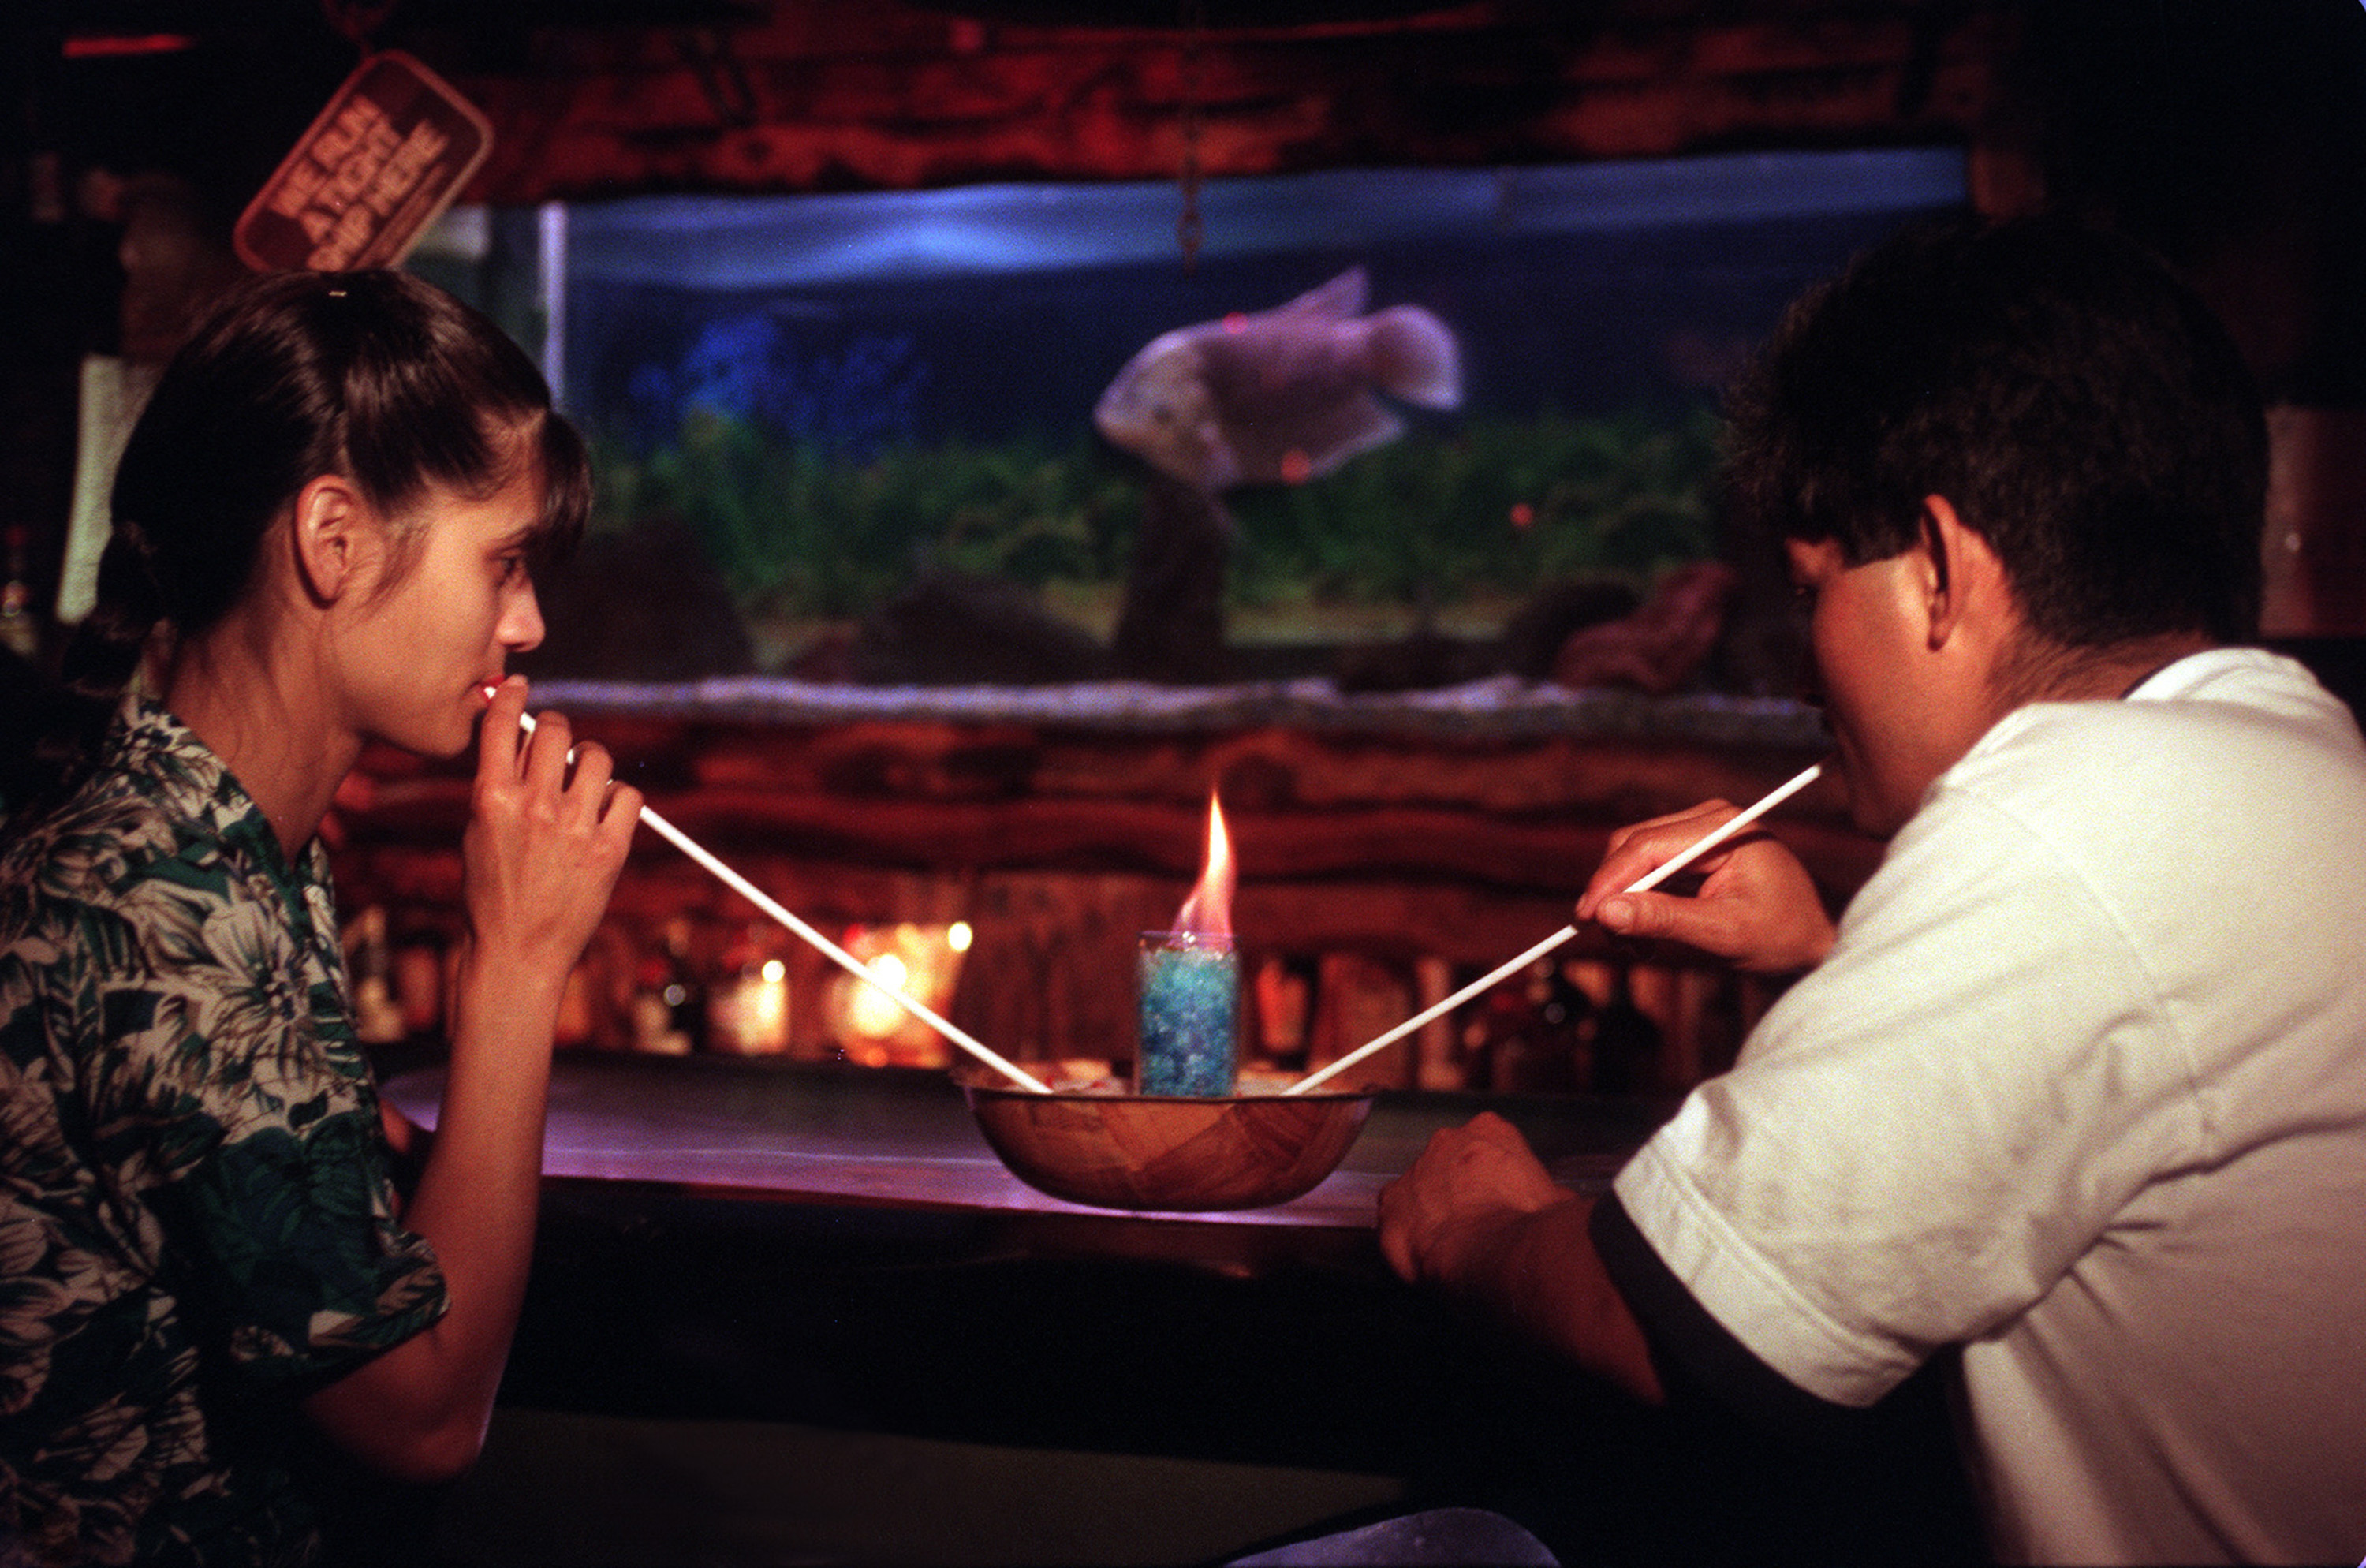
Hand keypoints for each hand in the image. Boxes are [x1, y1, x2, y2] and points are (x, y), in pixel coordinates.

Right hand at [460, 678, 641, 989]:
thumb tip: (521, 741)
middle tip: (557, 744)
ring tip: (584, 780)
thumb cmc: (492, 892)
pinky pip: (629, 795)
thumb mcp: (479, 832)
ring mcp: (574, 827)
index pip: (501, 725)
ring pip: (598, 758)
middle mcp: (533, 806)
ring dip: (592, 762)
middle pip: (556, 731)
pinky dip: (620, 798)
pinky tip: (606, 812)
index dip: (513, 698)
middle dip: (556, 730)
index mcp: (491, 798)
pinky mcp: (608, 849)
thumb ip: (499, 785)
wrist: (517, 950)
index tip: (521, 688)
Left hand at [1378, 1112, 1570, 1288]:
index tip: (1503, 1203)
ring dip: (1433, 1210)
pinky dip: (1407, 1234)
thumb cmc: (1528, 1224)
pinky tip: (1427, 1255)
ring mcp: (1415, 1168)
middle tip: (1477, 1224)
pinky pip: (1396, 1217)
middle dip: (1461, 1190)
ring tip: (1454, 1244)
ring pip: (1422, 1188)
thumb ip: (1549, 1193)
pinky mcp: (1391, 1202)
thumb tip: (1557, 1204)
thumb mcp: (1556, 1200)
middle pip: (1451, 1163)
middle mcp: (1447, 1140)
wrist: (1493, 1251)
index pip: (1490, 1146)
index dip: (1497, 1179)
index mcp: (1491, 1130)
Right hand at [1575, 799, 1834, 973]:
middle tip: (1614, 939)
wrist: (1814, 940)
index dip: (1609, 881)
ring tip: (1639, 945)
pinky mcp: (1697, 847)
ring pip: (1635, 856)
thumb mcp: (1723, 934)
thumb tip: (1606, 913)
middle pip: (1633, 845)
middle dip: (1615, 892)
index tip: (1586, 918)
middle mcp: (1710, 818)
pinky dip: (1641, 899)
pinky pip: (1650, 866)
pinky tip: (1650, 932)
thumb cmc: (1782, 936)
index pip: (1645, 846)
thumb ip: (1664, 920)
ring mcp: (1703, 829)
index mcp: (1723, 828)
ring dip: (1626, 899)